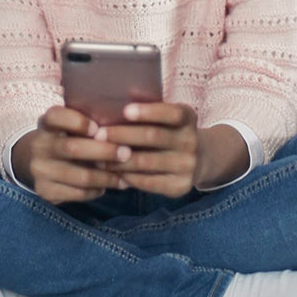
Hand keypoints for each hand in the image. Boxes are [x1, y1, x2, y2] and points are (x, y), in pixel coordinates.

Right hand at [11, 106, 130, 204]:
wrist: (34, 162)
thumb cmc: (65, 138)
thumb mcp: (69, 125)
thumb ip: (89, 123)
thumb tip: (124, 127)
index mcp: (47, 123)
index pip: (56, 117)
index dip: (77, 122)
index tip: (97, 128)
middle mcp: (39, 145)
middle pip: (72, 148)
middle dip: (104, 151)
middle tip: (127, 154)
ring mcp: (40, 170)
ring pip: (79, 176)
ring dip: (106, 177)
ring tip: (125, 177)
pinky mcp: (44, 191)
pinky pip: (77, 193)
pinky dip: (97, 191)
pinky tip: (109, 186)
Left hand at [98, 103, 248, 197]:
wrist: (198, 160)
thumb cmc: (169, 132)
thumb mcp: (167, 118)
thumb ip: (147, 114)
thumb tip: (109, 110)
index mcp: (188, 118)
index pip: (171, 113)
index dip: (149, 112)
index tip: (125, 111)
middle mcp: (191, 141)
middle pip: (153, 137)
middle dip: (122, 135)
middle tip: (98, 135)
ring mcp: (188, 165)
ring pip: (146, 161)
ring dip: (118, 160)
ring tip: (98, 157)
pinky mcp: (180, 186)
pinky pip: (148, 182)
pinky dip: (127, 176)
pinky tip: (112, 172)